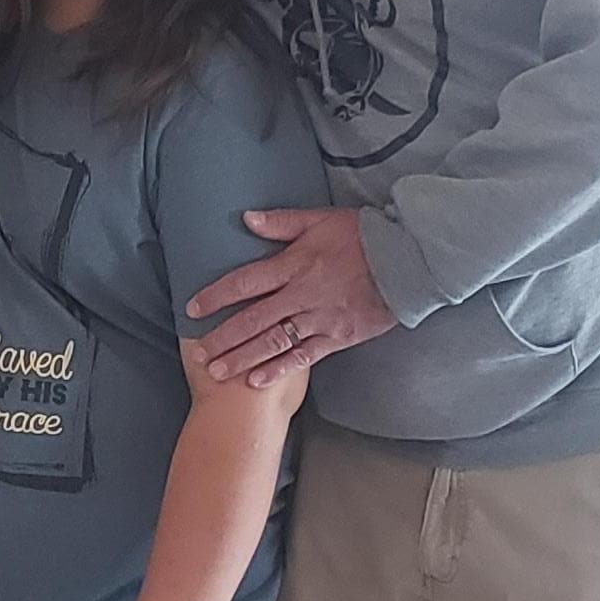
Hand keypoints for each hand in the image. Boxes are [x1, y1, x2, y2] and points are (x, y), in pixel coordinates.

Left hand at [188, 207, 393, 388]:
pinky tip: (257, 381)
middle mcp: (302, 295)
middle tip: (198, 353)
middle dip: (223, 337)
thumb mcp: (320, 219)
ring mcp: (320, 319)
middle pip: (254, 319)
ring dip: (243, 358)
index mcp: (295, 264)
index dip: (217, 296)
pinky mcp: (338, 337)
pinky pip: (303, 357)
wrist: (406, 261)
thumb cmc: (362, 236)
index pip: (246, 281)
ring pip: (274, 342)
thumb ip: (282, 223)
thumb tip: (246, 219)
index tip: (193, 309)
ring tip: (218, 372)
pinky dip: (279, 370)